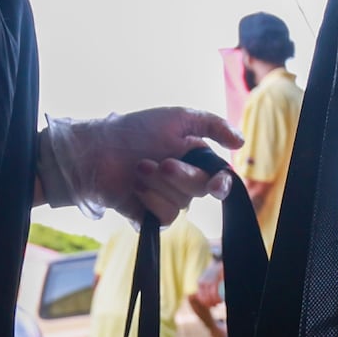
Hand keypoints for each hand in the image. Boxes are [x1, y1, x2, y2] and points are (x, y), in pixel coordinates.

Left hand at [58, 108, 239, 223]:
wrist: (96, 151)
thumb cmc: (135, 130)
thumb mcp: (178, 118)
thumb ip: (212, 125)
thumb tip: (241, 142)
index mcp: (194, 159)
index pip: (219, 178)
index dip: (221, 184)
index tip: (215, 185)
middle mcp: (183, 181)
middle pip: (200, 189)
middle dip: (180, 176)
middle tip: (160, 163)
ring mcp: (166, 200)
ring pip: (182, 204)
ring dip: (159, 186)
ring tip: (138, 170)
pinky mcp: (149, 216)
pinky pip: (165, 218)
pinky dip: (150, 201)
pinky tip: (135, 189)